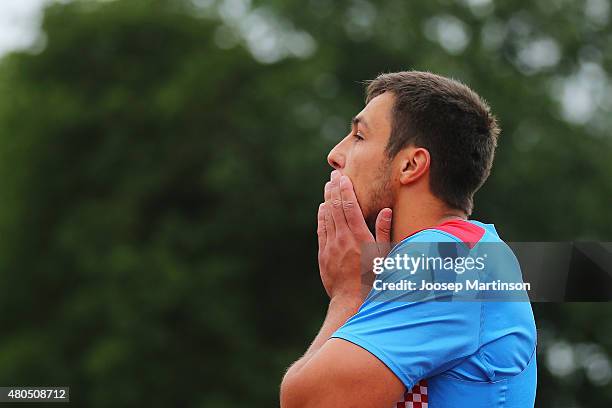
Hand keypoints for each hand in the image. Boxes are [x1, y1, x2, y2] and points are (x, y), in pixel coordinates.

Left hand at [317, 170, 392, 301]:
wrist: (351, 301)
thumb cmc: (374, 279)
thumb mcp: (385, 256)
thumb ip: (385, 232)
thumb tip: (386, 210)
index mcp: (360, 237)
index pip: (350, 207)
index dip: (345, 190)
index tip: (343, 178)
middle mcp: (343, 239)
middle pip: (336, 208)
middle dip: (335, 189)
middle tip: (334, 176)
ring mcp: (331, 246)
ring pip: (327, 217)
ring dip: (327, 199)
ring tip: (328, 186)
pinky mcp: (323, 254)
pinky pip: (321, 230)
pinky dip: (322, 216)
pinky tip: (323, 207)